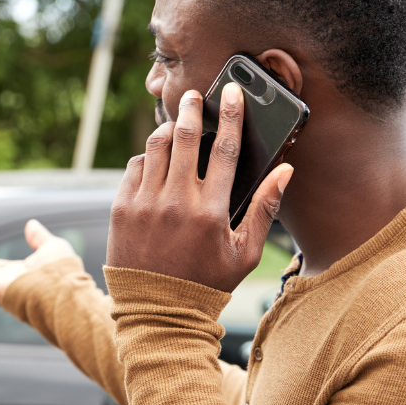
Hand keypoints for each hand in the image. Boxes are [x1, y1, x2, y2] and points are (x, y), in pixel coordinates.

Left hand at [106, 83, 293, 292]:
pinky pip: (133, 168)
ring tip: (174, 123)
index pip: (225, 149)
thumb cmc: (206, 283)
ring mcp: (144, 204)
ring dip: (166, 129)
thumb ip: (264, 208)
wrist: (156, 311)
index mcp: (210, 210)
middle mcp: (176, 201)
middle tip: (193, 96)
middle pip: (185, 137)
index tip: (231, 93)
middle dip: (191, 109)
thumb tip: (285, 170)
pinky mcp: (120, 209)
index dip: (230, 115)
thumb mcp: (244, 252)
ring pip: (155, 147)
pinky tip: (154, 158)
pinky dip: (146, 157)